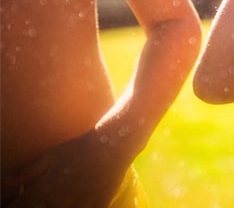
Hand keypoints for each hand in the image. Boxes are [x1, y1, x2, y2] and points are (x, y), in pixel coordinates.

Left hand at [2, 131, 128, 207]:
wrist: (114, 142)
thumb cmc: (81, 146)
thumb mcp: (52, 154)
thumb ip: (29, 171)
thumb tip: (6, 180)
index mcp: (47, 185)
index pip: (22, 205)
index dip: (14, 207)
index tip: (12, 206)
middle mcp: (61, 197)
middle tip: (38, 206)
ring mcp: (81, 202)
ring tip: (56, 206)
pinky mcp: (98, 204)